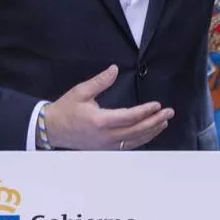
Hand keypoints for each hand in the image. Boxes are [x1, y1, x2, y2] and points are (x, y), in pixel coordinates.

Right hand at [43, 65, 172, 150]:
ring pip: (134, 141)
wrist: (50, 129)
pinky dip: (141, 140)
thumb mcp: (80, 92)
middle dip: (154, 122)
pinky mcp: (105, 149)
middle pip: (136, 131)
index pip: (128, 117)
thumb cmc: (65, 109)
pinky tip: (150, 132)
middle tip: (169, 113)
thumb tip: (114, 69)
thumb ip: (100, 82)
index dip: (145, 112)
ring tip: (164, 122)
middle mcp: (105, 136)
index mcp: (99, 121)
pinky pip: (127, 146)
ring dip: (151, 132)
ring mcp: (105, 146)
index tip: (157, 105)